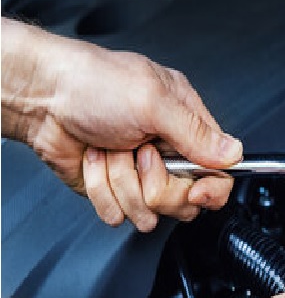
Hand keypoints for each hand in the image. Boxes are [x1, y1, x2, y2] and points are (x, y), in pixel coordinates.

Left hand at [1, 19, 240, 230]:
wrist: (38, 98)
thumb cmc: (91, 83)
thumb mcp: (153, 101)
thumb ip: (197, 132)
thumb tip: (233, 153)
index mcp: (186, 125)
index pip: (220, 173)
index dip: (211, 190)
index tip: (194, 191)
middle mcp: (166, 152)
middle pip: (186, 201)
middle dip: (157, 184)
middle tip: (139, 153)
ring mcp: (139, 174)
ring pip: (149, 212)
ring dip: (122, 182)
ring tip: (111, 150)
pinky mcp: (113, 190)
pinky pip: (117, 213)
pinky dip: (100, 188)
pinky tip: (95, 161)